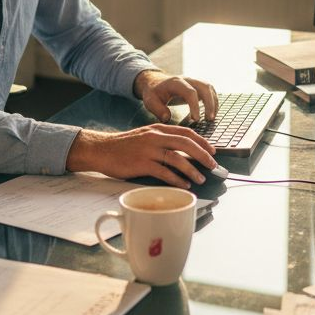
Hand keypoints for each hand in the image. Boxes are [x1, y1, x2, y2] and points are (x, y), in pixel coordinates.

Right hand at [66, 126, 215, 187]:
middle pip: (186, 143)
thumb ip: (161, 140)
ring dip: (192, 170)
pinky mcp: (142, 164)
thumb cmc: (123, 146)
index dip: (202, 142)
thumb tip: (182, 152)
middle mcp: (155, 137)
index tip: (212, 150)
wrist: (101, 149)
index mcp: (157, 129)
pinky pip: (164, 172)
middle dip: (203, 155)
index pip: (186, 132)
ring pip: (177, 158)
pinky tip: (184, 185)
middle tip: (212, 165)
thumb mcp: (144, 136)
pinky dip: (177, 179)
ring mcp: (148, 150)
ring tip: (201, 179)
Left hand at [135, 70, 218, 122]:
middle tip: (209, 119)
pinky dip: (213, 101)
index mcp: (176, 83)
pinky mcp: (197, 86)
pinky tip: (212, 113)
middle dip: (210, 103)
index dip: (195, 106)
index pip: (190, 92)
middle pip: (204, 87)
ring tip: (212, 118)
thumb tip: (167, 118)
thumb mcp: (150, 101)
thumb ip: (157, 109)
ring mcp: (193, 82)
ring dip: (213, 102)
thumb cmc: (153, 93)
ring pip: (209, 88)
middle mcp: (187, 80)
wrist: (154, 82)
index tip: (196, 119)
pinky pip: (209, 91)